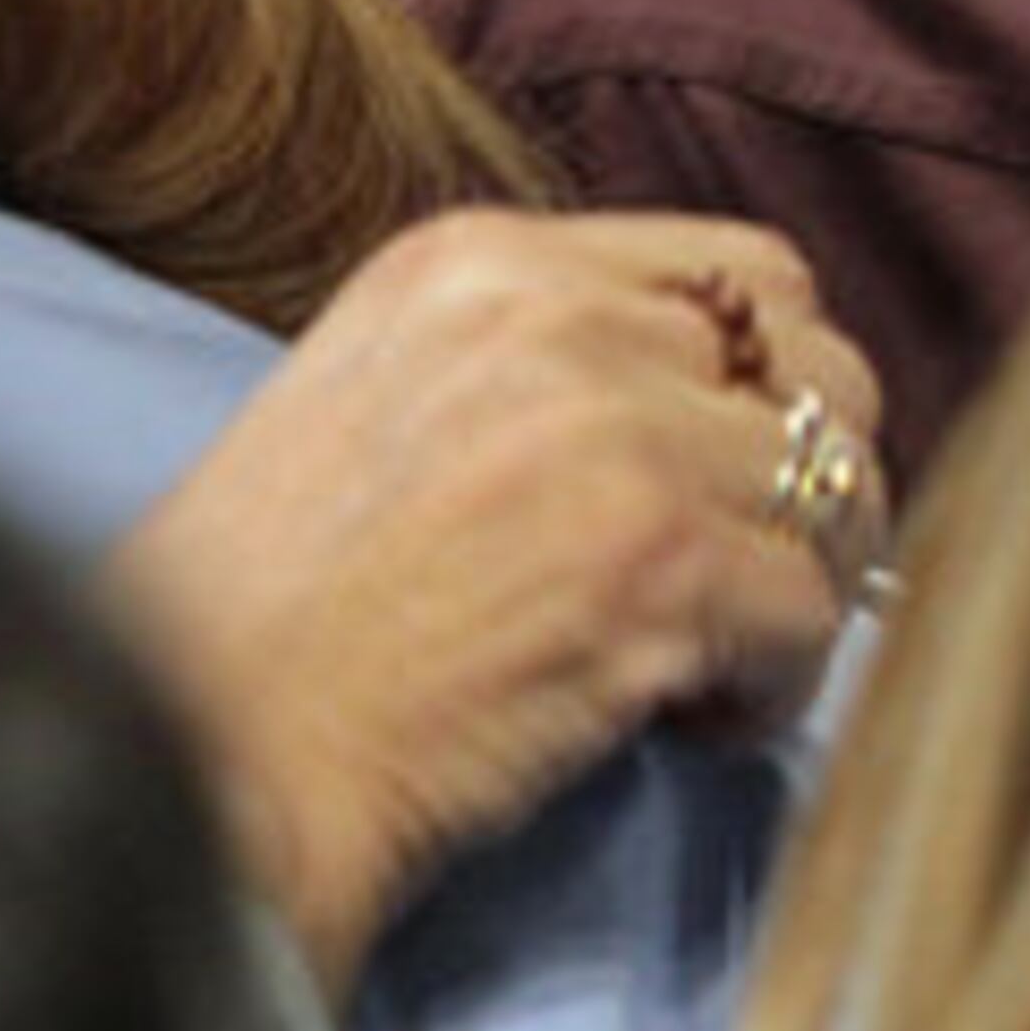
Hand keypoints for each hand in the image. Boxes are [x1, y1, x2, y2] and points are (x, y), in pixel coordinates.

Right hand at [107, 210, 888, 991]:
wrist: (190, 769)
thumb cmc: (256, 629)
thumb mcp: (374, 394)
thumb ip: (530, 356)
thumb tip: (708, 388)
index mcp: (482, 261)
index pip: (748, 270)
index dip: (769, 384)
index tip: (730, 474)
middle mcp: (558, 317)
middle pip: (820, 366)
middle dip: (808, 480)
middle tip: (747, 575)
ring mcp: (617, 433)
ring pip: (839, 487)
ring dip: (803, 583)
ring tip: (716, 656)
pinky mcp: (656, 562)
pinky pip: (813, 611)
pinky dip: (776, 685)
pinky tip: (692, 725)